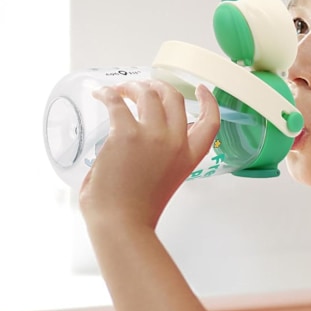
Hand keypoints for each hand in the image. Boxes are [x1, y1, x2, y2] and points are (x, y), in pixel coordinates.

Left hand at [79, 79, 219, 230]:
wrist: (121, 225)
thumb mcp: (163, 182)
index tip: (201, 89)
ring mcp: (153, 136)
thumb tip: (130, 150)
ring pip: (149, 93)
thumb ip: (158, 161)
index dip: (208, 102)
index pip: (210, 123)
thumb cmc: (134, 212)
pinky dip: (108, 94)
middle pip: (174, 98)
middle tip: (143, 87)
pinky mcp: (126, 134)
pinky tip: (100, 94)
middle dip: (159, 86)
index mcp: (188, 158)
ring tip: (119, 90)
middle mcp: (175, 143)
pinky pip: (117, 102)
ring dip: (134, 87)